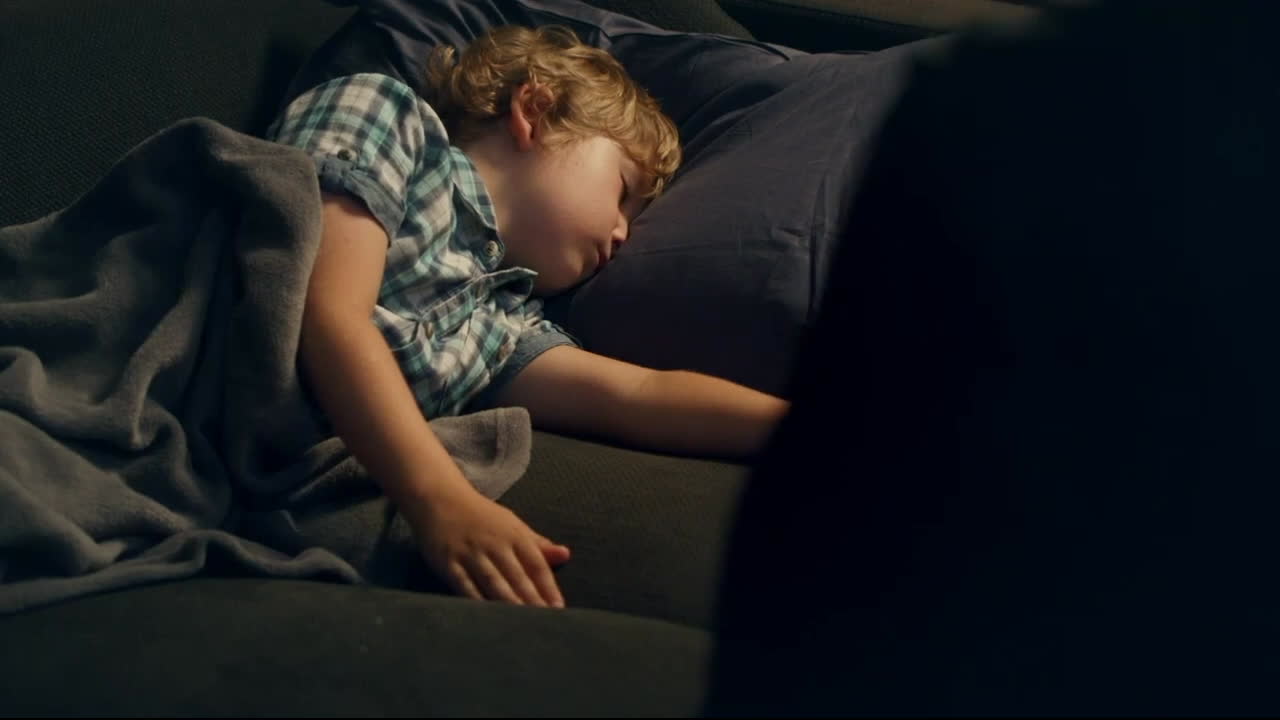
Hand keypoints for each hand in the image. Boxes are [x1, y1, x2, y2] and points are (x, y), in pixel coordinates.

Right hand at [406, 487, 571, 607]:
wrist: (439, 499)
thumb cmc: (481, 516)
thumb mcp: (512, 524)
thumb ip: (538, 544)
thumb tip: (566, 555)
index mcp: (514, 535)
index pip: (537, 565)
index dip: (548, 588)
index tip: (559, 609)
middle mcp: (495, 545)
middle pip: (517, 577)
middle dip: (532, 601)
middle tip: (544, 623)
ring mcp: (471, 554)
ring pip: (493, 582)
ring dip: (508, 603)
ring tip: (521, 625)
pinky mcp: (449, 564)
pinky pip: (465, 586)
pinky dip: (476, 602)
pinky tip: (486, 617)